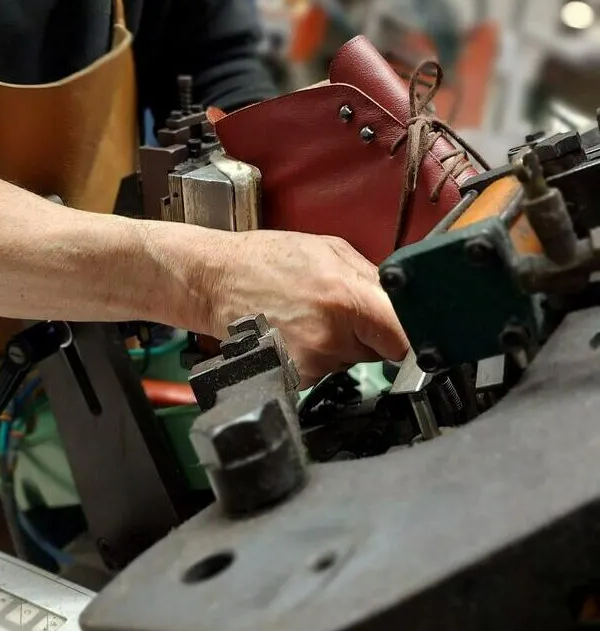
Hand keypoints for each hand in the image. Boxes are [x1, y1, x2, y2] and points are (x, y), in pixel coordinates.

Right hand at [209, 230, 407, 386]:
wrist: (215, 281)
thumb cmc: (267, 261)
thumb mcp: (332, 251)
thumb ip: (372, 279)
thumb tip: (405, 303)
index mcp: (347, 298)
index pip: (405, 337)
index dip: (412, 335)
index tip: (414, 334)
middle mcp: (331, 337)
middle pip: (380, 350)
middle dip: (370, 332)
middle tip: (338, 308)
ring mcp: (311, 363)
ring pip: (352, 360)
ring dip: (342, 344)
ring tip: (310, 316)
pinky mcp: (295, 379)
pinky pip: (326, 370)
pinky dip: (319, 355)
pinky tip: (297, 332)